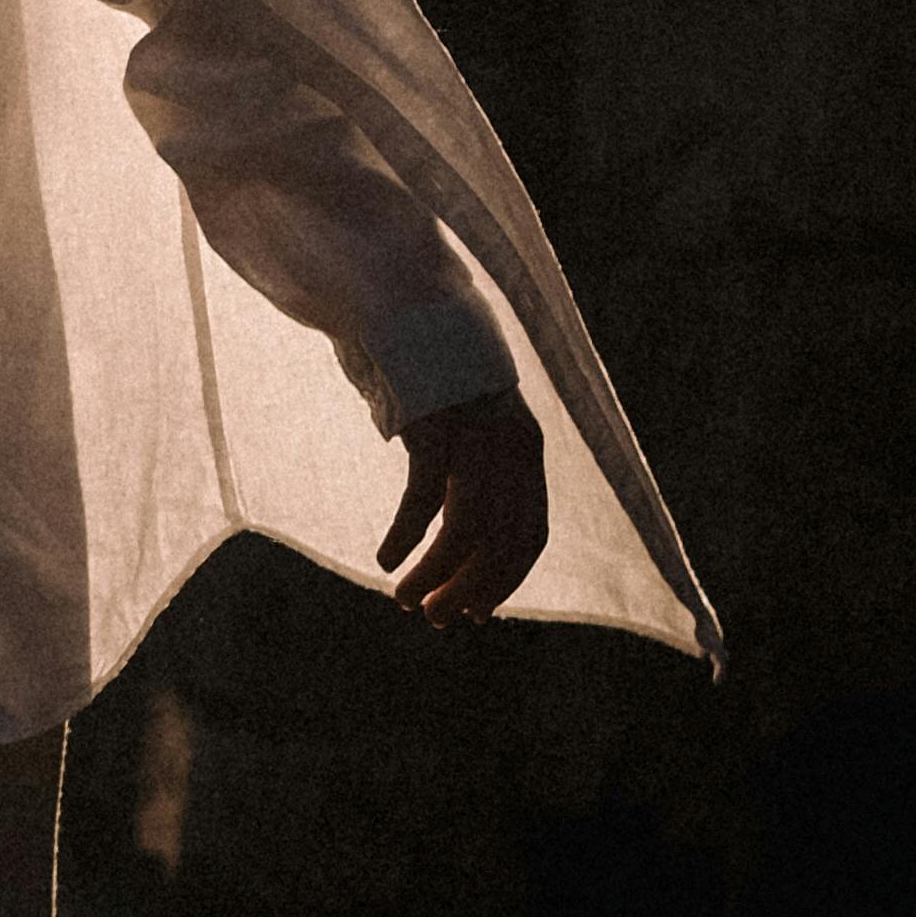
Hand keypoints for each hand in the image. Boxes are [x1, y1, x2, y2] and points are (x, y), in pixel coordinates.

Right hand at [378, 391, 546, 623]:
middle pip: (503, 541)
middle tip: (434, 618)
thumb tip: (457, 532)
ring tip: (405, 601)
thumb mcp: (461, 423)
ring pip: (467, 530)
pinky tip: (385, 559)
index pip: (530, 536)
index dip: (504, 581)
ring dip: (436, 576)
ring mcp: (475, 432)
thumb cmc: (426, 369)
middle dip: (470, 589)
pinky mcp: (435, 423)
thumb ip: (468, 469)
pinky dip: (407, 538)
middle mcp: (510, 445)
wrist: (403, 298)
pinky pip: (425, 499)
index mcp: (525, 450)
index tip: (472, 613)